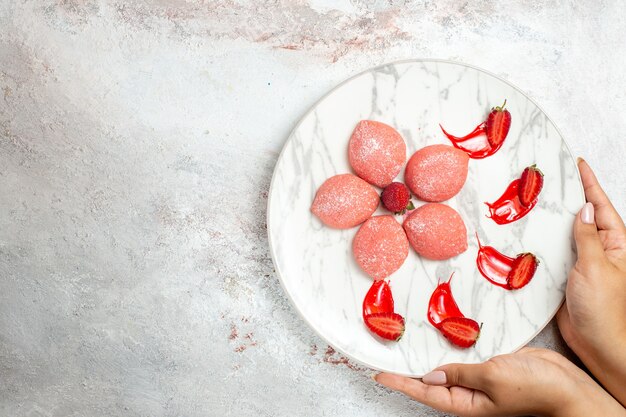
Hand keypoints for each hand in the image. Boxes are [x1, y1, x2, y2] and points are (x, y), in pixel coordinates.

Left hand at [375, 347, 623, 416]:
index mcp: (465, 403)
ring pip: (445, 368)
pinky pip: (463, 357)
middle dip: (408, 371)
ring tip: (404, 345)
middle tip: (385, 357)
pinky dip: (450, 348)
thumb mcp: (492, 379)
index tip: (378, 373)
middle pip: (430, 382)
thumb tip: (429, 376)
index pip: (424, 393)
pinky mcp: (489, 365)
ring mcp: (478, 379)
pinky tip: (441, 338)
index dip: (400, 383)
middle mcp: (468, 393)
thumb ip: (460, 374)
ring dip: (427, 357)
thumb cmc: (534, 388)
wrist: (566, 385)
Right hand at [556, 158, 625, 405]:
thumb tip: (582, 209)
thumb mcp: (597, 267)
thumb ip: (588, 238)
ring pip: (564, 233)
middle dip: (568, 196)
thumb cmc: (605, 309)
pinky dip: (540, 242)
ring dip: (551, 219)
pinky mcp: (564, 276)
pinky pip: (552, 253)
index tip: (578, 163)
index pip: (601, 206)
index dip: (589, 184)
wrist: (597, 344)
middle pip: (582, 216)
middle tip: (550, 176)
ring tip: (534, 199)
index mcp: (615, 244)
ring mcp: (581, 263)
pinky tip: (526, 233)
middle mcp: (599, 250)